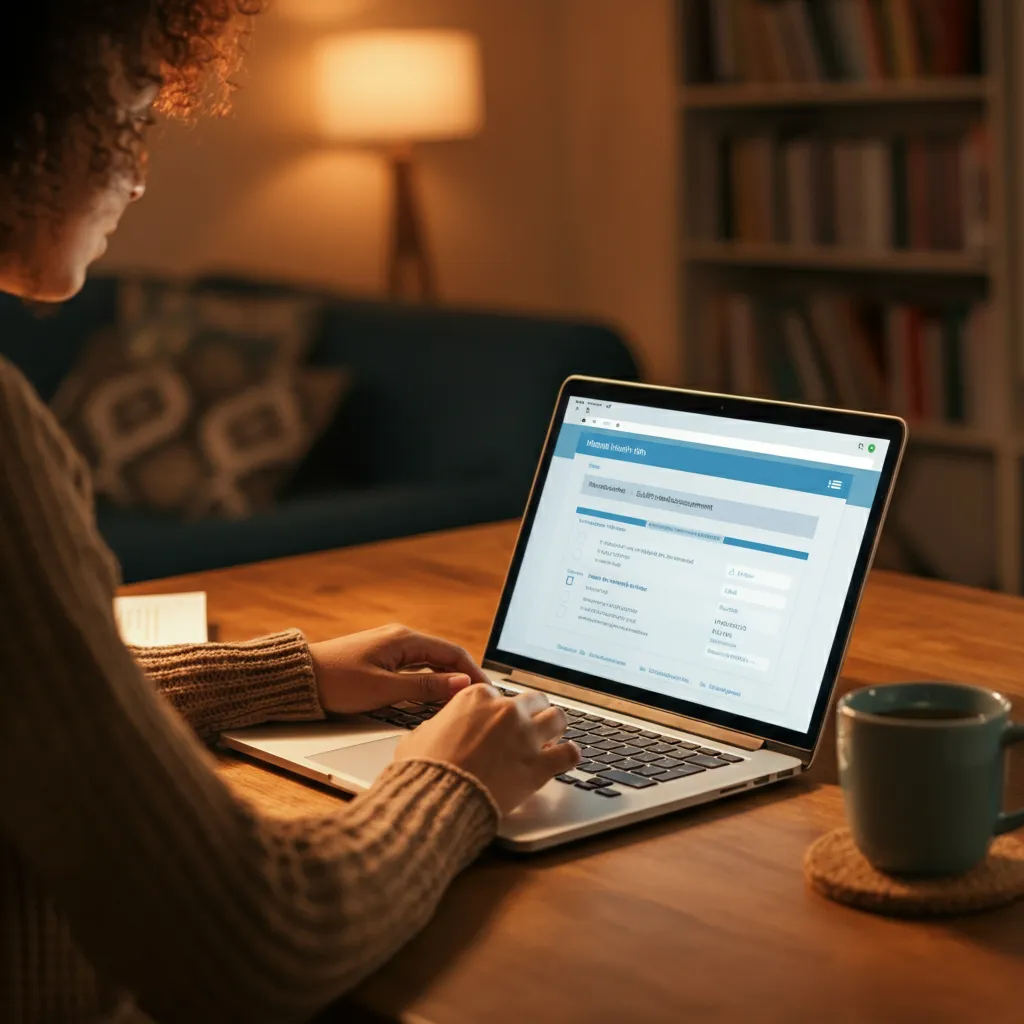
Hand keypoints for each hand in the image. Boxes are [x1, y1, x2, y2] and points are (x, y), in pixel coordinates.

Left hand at [309, 624, 488, 714]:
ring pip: (430, 663)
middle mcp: (400, 638)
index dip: (473, 673)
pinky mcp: (380, 660)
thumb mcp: (384, 689)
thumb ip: (425, 686)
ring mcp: (390, 648)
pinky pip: (415, 668)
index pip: (453, 652)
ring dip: (447, 680)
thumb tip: (461, 684)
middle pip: (444, 656)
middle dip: (464, 676)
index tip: (488, 692)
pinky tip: (435, 697)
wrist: (297, 680)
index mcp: (404, 639)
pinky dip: (430, 681)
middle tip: (480, 700)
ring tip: (462, 702)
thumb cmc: (336, 683)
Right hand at [394, 683, 580, 815]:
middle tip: (529, 727)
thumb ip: (438, 726)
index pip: (499, 694)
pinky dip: (570, 755)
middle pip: (534, 699)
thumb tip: (437, 730)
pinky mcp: (539, 765)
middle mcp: (505, 710)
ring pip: (558, 717)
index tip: (498, 721)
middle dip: (533, 713)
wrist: (436, 798)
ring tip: (551, 739)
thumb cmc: (423, 769)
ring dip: (555, 727)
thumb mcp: (419, 736)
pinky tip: (566, 758)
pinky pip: (570, 753)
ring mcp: (525, 736)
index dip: (498, 710)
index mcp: (476, 697)